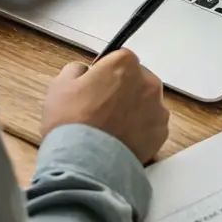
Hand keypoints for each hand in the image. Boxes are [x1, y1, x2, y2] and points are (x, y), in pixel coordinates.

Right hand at [42, 51, 169, 164]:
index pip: (120, 58)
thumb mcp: (60, 85)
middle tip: (102, 108)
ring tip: (111, 127)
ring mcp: (157, 109)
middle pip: (137, 80)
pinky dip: (140, 130)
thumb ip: (77, 69)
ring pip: (146, 103)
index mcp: (124, 65)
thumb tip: (85, 71)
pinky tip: (121, 139)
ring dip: (133, 109)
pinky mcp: (161, 133)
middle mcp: (147, 83)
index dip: (107, 72)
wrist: (84, 163)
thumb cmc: (71, 123)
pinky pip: (151, 126)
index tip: (97, 85)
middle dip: (123, 90)